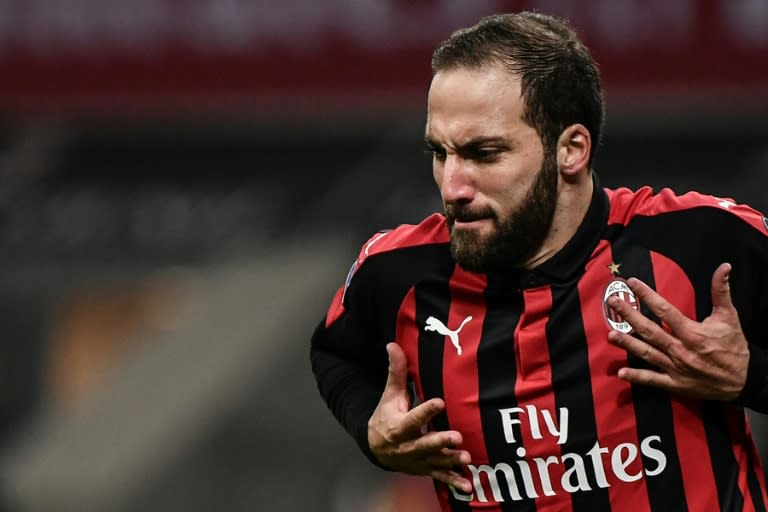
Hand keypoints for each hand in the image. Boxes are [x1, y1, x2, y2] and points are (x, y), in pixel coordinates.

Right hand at [368, 342, 471, 492]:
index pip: (412, 418)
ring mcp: (417, 460)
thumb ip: (396, 372)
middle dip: (440, 441)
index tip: (440, 402)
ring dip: (450, 461)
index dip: (425, 411)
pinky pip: (440, 478)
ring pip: (435, 461)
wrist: (376, 448)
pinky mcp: (426, 469)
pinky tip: (467, 487)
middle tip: (456, 437)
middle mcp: (407, 446)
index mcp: (397, 427)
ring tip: (466, 458)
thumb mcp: (389, 395)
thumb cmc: (387, 416)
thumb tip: (393, 345)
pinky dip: (453, 483)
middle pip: (424, 444)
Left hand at [606, 263, 748, 400]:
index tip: (632, 283)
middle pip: (649, 330)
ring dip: (628, 344)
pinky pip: (653, 380)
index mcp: (692, 332)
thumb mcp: (729, 317)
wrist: (744, 381)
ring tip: (610, 334)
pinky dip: (637, 377)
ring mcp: (676, 368)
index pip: (664, 310)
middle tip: (612, 302)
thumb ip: (721, 291)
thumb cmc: (734, 347)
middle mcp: (680, 350)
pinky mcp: (675, 383)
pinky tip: (621, 373)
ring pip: (647, 353)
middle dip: (629, 315)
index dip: (647, 295)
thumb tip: (724, 267)